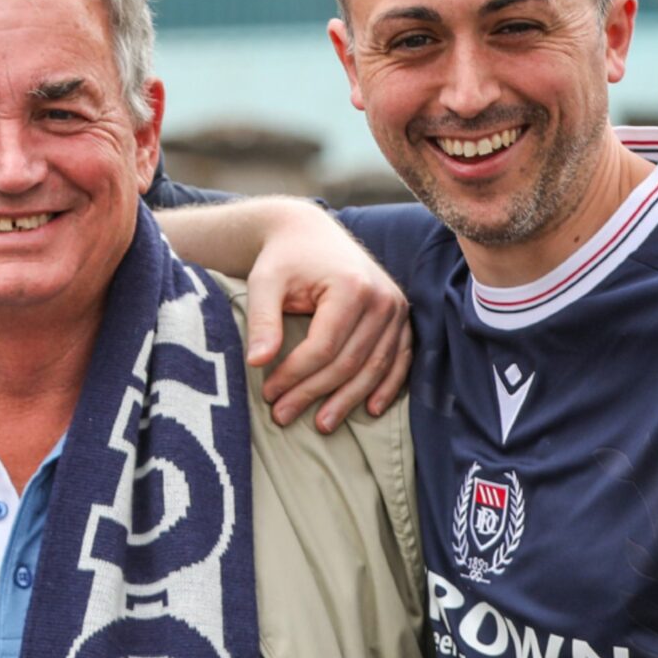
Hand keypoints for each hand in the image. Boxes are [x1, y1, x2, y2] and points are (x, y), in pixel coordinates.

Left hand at [241, 204, 411, 433]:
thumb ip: (262, 320)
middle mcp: (382, 298)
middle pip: (349, 362)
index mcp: (351, 287)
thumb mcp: (264, 282)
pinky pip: (399, 358)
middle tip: (284, 416)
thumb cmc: (284, 258)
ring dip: (349, 400)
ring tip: (322, 424)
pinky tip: (370, 409)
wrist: (310, 233)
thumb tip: (257, 363)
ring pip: (375, 366)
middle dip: (315, 394)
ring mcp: (396, 308)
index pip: (324, 348)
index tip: (269, 394)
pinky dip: (386, 386)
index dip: (295, 376)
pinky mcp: (400, 316)